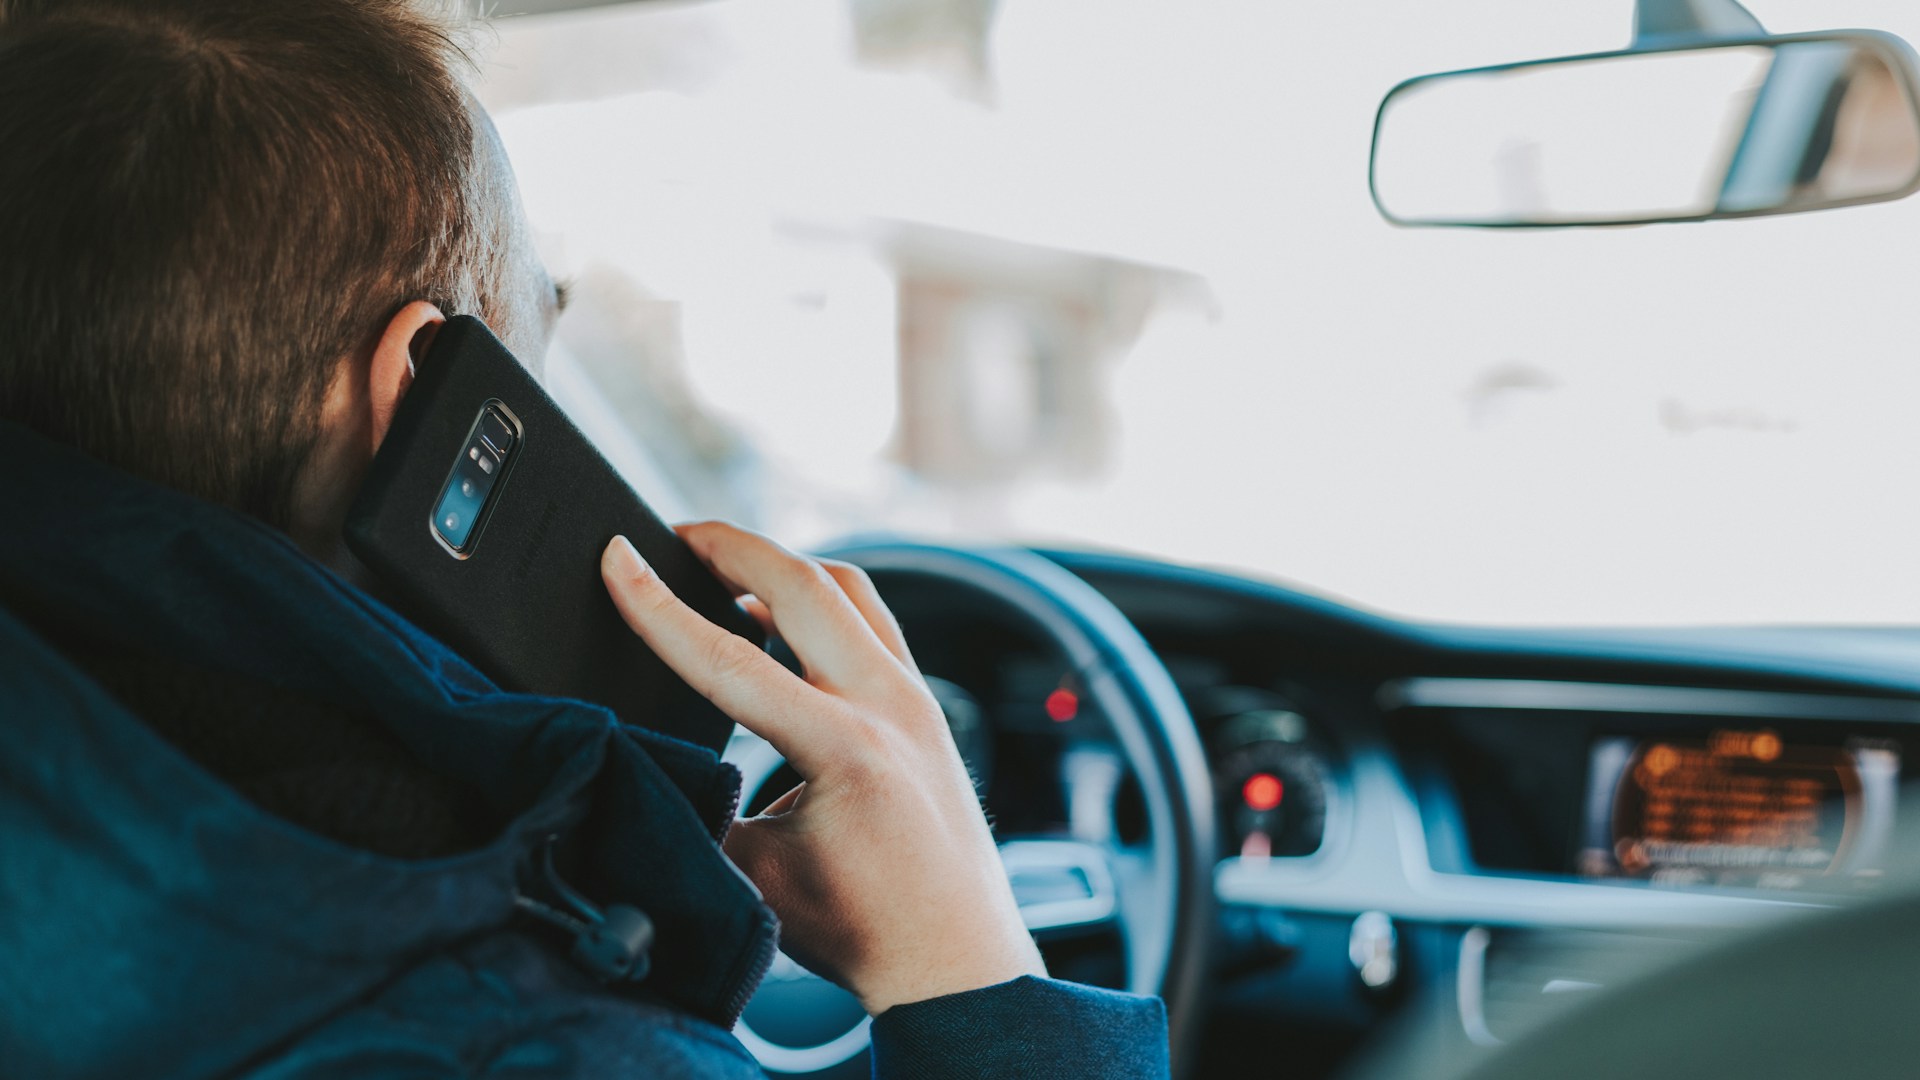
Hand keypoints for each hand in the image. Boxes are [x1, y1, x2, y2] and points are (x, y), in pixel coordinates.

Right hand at [601, 523, 1045, 1013]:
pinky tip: (783, 616)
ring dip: (781, 566)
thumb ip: (698, 805)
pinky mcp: (927, 705)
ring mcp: (919, 699)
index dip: (658, 606)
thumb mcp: (754, 873)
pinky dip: (823, 599)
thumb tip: (646, 754)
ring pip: (850, 589)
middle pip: (804, 582)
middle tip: (673, 534)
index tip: (615, 558)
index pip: (729, 657)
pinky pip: (874, 620)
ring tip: (722, 566)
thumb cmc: (865, 929)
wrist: (956, 960)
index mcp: (844, 748)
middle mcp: (892, 706)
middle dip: (730, 545)